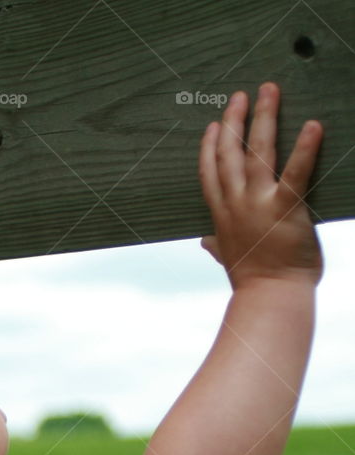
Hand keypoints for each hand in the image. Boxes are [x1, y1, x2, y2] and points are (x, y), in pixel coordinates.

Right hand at [199, 82, 323, 287]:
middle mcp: (236, 205)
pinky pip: (296, 172)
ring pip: (257, 153)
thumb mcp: (229, 260)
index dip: (210, 146)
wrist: (270, 298)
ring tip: (269, 92)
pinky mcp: (285, 208)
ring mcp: (258, 205)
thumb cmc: (254, 282)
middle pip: (229, 154)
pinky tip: (313, 125)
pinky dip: (305, 148)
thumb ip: (217, 246)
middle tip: (240, 95)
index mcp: (222, 216)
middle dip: (234, 121)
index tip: (213, 124)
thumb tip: (206, 242)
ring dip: (263, 119)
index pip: (209, 173)